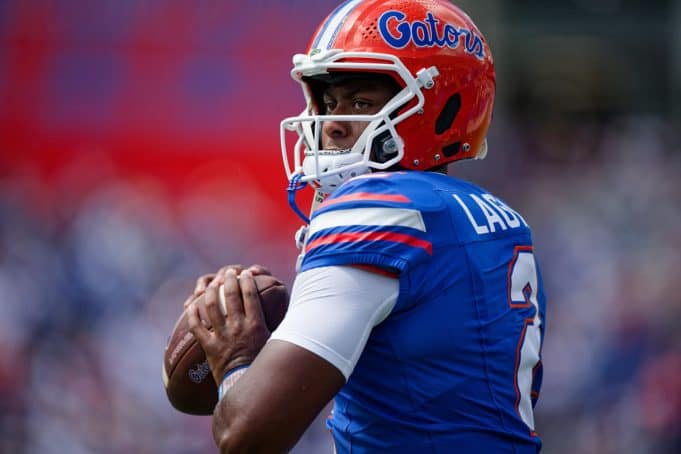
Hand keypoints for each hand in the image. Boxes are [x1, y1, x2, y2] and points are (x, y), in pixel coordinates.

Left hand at [186, 268, 270, 384]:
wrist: (245, 386)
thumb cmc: (264, 367)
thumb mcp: (276, 345)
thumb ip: (280, 329)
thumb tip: (294, 318)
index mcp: (256, 325)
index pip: (251, 294)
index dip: (247, 280)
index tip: (246, 273)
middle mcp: (238, 327)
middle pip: (231, 295)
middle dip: (229, 279)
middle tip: (229, 272)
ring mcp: (222, 336)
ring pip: (212, 307)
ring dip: (212, 291)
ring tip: (213, 284)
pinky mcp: (209, 346)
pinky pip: (196, 327)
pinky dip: (193, 314)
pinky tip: (192, 305)